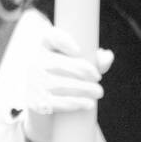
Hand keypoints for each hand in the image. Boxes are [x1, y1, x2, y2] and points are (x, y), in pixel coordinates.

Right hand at [22, 26, 114, 141]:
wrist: (42, 94)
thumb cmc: (64, 71)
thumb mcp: (76, 61)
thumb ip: (93, 58)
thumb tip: (108, 57)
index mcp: (46, 44)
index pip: (52, 37)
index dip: (64, 42)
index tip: (78, 51)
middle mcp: (35, 60)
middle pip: (59, 64)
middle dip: (82, 71)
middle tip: (98, 78)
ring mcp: (32, 81)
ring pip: (59, 84)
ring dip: (82, 89)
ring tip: (98, 92)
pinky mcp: (34, 100)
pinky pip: (54, 102)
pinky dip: (72, 103)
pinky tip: (87, 104)